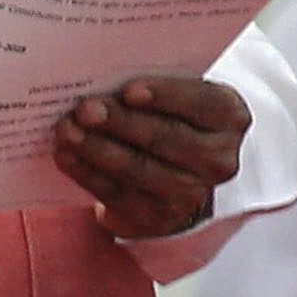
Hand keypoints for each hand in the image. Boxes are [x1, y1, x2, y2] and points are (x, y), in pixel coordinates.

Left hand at [54, 74, 248, 238]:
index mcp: (229, 118)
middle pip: (166, 138)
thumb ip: (155, 87)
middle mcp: (218, 159)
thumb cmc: (173, 118)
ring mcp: (192, 193)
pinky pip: (118, 194)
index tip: (129, 90)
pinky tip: (66, 156)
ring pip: (140, 169)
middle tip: (85, 109)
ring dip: (97, 149)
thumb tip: (106, 80)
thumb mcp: (179, 97)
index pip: (201, 103)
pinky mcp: (159, 217)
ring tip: (67, 131)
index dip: (165, 96)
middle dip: (121, 122)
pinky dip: (88, 173)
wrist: (182, 172)